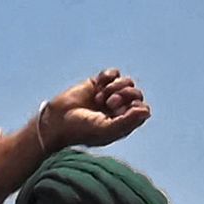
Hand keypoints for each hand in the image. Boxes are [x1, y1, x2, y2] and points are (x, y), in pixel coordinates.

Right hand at [34, 69, 150, 152]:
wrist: (57, 120)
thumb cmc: (81, 130)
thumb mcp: (105, 130)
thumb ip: (127, 121)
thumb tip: (146, 111)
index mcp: (124, 122)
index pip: (142, 109)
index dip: (134, 106)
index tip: (119, 111)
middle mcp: (120, 109)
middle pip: (136, 93)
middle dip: (125, 95)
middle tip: (109, 103)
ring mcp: (110, 95)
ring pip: (127, 81)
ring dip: (115, 86)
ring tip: (100, 96)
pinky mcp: (99, 83)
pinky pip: (114, 73)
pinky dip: (108, 76)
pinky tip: (98, 84)